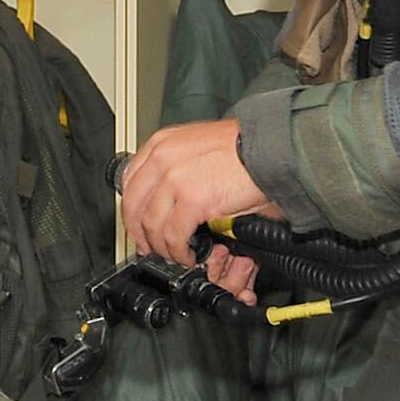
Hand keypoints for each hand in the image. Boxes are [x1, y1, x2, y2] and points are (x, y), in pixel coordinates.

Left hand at [119, 118, 279, 272]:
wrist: (269, 149)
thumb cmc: (243, 147)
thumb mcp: (197, 145)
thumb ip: (176, 164)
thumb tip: (167, 194)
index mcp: (161, 144)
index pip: (130, 182)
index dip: (132, 211)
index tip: (138, 225)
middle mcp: (162, 159)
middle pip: (134, 206)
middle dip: (140, 233)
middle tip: (149, 248)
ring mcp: (174, 180)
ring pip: (152, 225)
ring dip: (162, 247)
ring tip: (174, 255)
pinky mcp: (192, 200)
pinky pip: (174, 235)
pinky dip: (178, 251)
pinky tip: (188, 255)